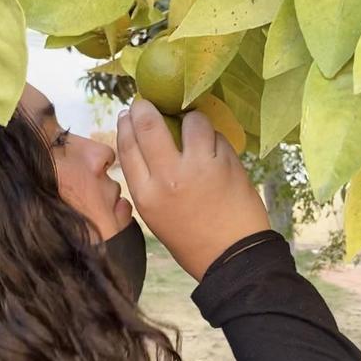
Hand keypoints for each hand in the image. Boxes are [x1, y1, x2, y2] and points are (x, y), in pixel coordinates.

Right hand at [116, 99, 270, 281]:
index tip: (129, 114)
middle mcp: (167, 178)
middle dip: (146, 108)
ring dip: (190, 118)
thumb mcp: (156, 215)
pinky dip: (214, 138)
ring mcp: (199, 168)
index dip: (126, 125)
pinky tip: (214, 149)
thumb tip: (143, 144)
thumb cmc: (191, 240)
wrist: (233, 257)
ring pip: (190, 122)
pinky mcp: (227, 163)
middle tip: (150, 103)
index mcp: (145, 195)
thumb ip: (148, 181)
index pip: (127, 147)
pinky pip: (217, 136)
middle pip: (148, 126)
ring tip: (193, 126)